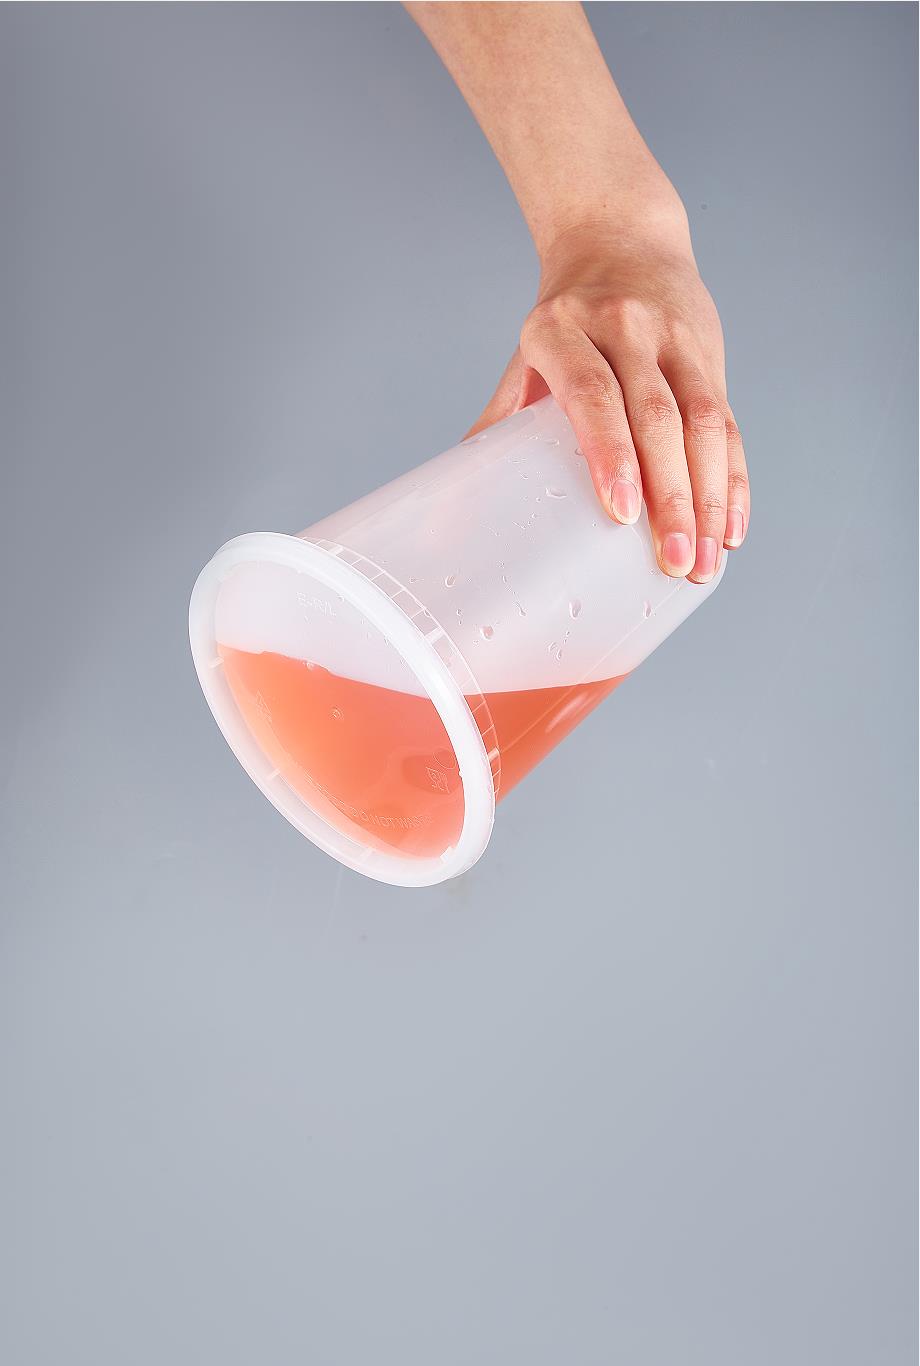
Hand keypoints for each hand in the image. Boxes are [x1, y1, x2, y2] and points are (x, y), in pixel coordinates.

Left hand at [467, 218, 749, 582]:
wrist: (622, 236)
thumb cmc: (565, 316)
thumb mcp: (528, 353)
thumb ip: (502, 419)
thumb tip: (454, 504)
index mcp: (561, 330)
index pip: (593, 393)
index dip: (610, 452)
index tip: (621, 512)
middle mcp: (623, 329)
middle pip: (655, 417)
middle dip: (671, 497)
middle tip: (673, 562)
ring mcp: (674, 339)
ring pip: (702, 423)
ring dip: (709, 499)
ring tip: (703, 563)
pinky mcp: (711, 355)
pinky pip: (729, 424)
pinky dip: (733, 481)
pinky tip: (731, 528)